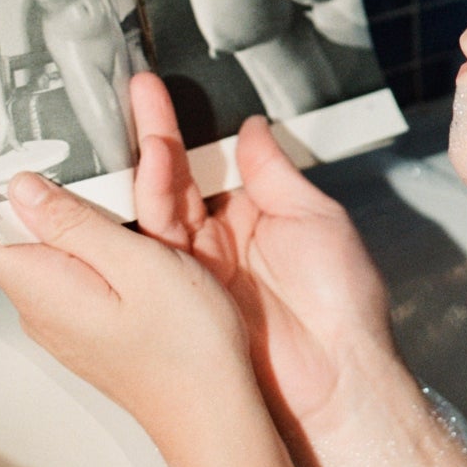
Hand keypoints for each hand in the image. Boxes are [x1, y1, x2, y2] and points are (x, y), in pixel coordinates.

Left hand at [0, 126, 254, 453]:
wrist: (212, 412)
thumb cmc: (187, 349)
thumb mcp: (139, 266)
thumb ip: (76, 225)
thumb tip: (20, 187)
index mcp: (42, 287)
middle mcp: (41, 304)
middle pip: (6, 231)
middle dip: (23, 178)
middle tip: (54, 137)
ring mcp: (63, 316)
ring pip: (43, 244)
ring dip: (64, 200)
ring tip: (101, 163)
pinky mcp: (89, 319)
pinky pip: (71, 263)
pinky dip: (85, 227)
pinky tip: (122, 211)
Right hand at [126, 76, 396, 435]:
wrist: (336, 374)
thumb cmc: (341, 302)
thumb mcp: (315, 217)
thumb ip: (274, 171)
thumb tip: (252, 126)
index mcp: (254, 214)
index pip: (209, 161)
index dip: (188, 129)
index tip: (166, 94)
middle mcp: (218, 239)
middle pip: (175, 179)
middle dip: (155, 135)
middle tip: (137, 91)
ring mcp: (194, 267)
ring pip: (157, 209)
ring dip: (148, 167)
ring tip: (140, 126)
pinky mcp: (179, 294)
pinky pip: (149, 251)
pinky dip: (136, 219)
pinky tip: (125, 184)